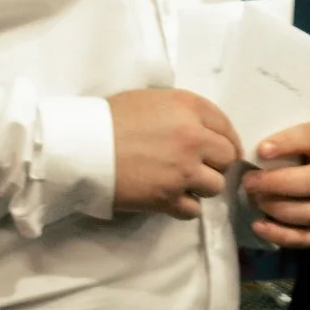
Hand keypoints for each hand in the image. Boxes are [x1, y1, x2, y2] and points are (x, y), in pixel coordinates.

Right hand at [108, 89, 240, 218]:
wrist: (82, 146)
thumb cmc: (110, 118)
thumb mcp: (152, 99)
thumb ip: (182, 112)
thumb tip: (199, 127)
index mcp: (190, 108)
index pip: (226, 126)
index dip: (226, 139)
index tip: (221, 150)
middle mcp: (194, 138)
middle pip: (227, 157)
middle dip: (215, 163)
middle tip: (199, 166)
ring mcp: (183, 170)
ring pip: (216, 186)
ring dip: (202, 186)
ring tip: (183, 183)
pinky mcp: (168, 197)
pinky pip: (193, 210)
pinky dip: (185, 206)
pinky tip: (171, 198)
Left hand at [239, 120, 309, 248]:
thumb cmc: (298, 150)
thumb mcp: (295, 136)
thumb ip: (282, 140)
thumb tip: (262, 152)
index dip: (287, 143)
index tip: (261, 150)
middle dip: (279, 183)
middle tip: (250, 182)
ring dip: (278, 208)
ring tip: (255, 199)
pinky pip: (307, 237)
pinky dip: (281, 235)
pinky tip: (259, 225)